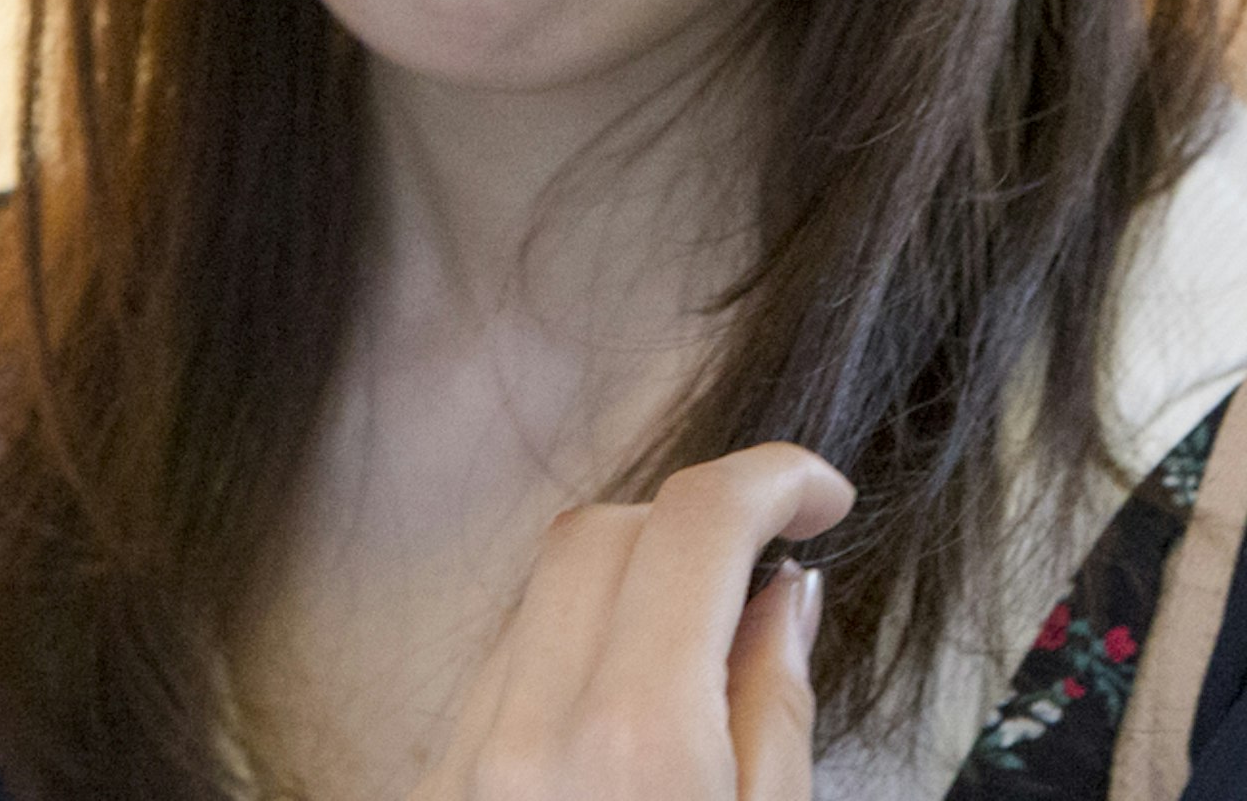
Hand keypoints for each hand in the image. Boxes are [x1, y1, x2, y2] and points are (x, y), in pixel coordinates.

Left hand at [407, 443, 854, 800]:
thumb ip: (777, 712)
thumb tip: (782, 598)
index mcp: (637, 743)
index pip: (698, 520)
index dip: (774, 476)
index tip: (817, 497)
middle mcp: (530, 735)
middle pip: (604, 530)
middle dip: (695, 525)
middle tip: (761, 574)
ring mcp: (461, 762)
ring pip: (540, 594)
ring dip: (626, 590)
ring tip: (691, 668)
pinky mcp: (429, 787)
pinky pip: (496, 673)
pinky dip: (567, 658)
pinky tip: (615, 723)